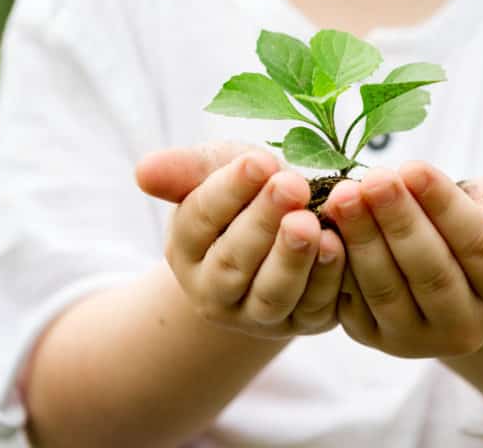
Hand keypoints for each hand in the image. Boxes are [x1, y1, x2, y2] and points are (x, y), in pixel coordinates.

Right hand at [135, 141, 346, 338]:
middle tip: (291, 185)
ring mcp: (258, 314)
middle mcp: (215, 290)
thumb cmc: (250, 190)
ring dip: (292, 258)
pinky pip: (315, 306)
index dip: (229, 190)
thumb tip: (144, 171)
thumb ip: (186, 170)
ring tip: (310, 223)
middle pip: (234, 261)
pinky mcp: (304, 322)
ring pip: (272, 294)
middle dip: (263, 222)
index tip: (258, 161)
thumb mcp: (219, 169)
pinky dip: (327, 278)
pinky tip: (338, 245)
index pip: (200, 218)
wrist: (287, 225)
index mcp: (186, 248)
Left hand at [323, 163, 482, 358]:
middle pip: (430, 270)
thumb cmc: (480, 224)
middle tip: (370, 178)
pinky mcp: (376, 338)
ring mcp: (418, 339)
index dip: (443, 206)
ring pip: (388, 289)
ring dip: (362, 240)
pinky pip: (353, 304)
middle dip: (397, 221)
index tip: (412, 166)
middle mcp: (467, 326)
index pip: (476, 245)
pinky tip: (323, 228)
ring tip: (343, 196)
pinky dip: (337, 265)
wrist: (446, 266)